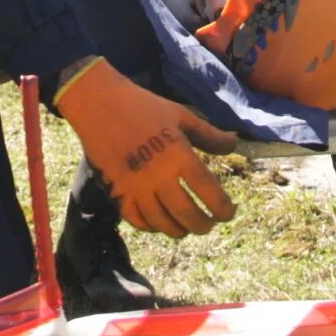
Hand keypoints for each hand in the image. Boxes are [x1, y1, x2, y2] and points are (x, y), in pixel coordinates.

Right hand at [54, 57, 237, 237]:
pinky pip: (138, 221)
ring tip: (187, 227)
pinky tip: (160, 222)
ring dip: (180, 230)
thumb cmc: (144, 107)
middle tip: (210, 223)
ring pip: (163, 224)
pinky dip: (153, 227)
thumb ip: (209, 136)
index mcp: (178, 155)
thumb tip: (235, 144)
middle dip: (204, 225)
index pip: (209, 192)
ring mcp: (136, 188)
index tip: (229, 212)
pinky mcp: (118, 192)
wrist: (100, 104)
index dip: (224, 208)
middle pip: (188, 215)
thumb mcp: (181, 116)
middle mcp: (159, 176)